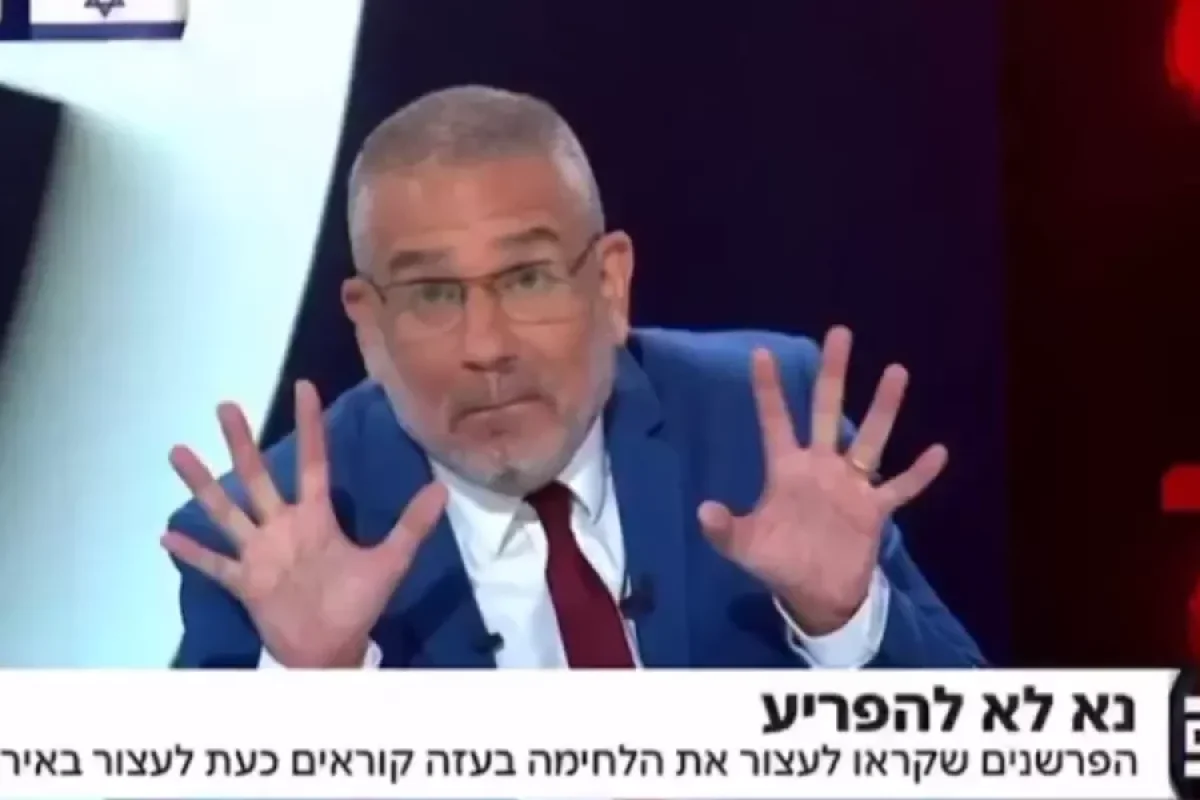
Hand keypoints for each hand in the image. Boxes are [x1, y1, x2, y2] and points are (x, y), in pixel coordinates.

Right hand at [161, 380, 447, 667]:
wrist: (333, 649)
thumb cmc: (358, 604)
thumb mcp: (390, 561)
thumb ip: (412, 526)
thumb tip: (442, 489)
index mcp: (315, 517)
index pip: (312, 460)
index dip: (309, 424)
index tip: (304, 387)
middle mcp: (282, 527)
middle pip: (258, 477)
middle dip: (241, 443)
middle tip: (226, 406)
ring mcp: (260, 553)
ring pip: (226, 512)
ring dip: (203, 485)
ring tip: (178, 452)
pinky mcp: (245, 582)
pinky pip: (214, 564)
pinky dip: (191, 553)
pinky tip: (164, 536)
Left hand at [697, 327, 946, 634]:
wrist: (815, 596)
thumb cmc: (778, 562)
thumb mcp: (744, 548)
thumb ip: (724, 530)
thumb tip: (703, 511)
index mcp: (786, 469)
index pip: (775, 422)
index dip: (767, 390)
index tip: (759, 352)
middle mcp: (820, 467)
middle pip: (827, 411)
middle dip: (833, 374)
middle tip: (839, 332)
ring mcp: (850, 485)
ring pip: (870, 438)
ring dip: (884, 408)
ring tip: (897, 371)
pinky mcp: (874, 510)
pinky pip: (901, 487)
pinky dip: (918, 473)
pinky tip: (938, 451)